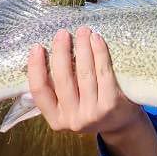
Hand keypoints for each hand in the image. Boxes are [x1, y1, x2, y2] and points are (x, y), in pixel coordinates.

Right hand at [27, 27, 143, 138]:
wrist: (121, 123)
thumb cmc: (90, 108)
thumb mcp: (68, 106)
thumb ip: (56, 88)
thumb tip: (42, 53)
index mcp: (56, 119)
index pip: (39, 91)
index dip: (35, 67)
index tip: (37, 47)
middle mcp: (73, 119)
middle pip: (63, 79)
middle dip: (61, 52)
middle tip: (62, 33)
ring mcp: (93, 113)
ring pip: (84, 73)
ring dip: (82, 48)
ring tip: (82, 31)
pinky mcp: (111, 104)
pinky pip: (103, 73)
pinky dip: (99, 53)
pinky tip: (96, 40)